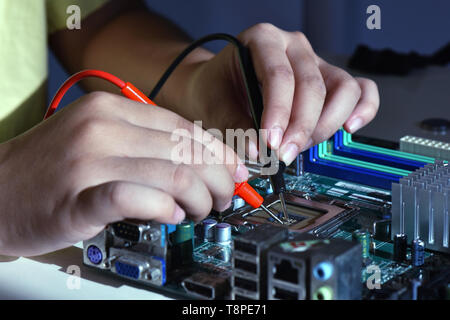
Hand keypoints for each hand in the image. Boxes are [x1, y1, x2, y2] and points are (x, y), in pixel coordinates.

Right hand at [0, 92, 247, 255]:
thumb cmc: (52, 168)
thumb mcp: (98, 136)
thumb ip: (146, 143)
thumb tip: (201, 161)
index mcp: (112, 109)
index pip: (185, 127)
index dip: (219, 152)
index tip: (236, 171)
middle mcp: (102, 128)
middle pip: (186, 151)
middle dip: (219, 179)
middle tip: (224, 197)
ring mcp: (89, 161)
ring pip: (174, 175)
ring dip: (199, 198)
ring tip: (200, 211)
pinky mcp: (79, 197)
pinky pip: (138, 198)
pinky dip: (165, 209)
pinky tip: (171, 215)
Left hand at [184, 23, 378, 164]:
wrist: (216, 86)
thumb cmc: (215, 91)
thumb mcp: (215, 107)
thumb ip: (236, 127)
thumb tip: (258, 151)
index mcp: (262, 39)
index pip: (279, 75)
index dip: (279, 113)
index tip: (272, 143)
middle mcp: (293, 46)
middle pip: (313, 86)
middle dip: (301, 127)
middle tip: (285, 155)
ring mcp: (315, 61)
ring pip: (342, 88)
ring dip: (326, 125)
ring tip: (301, 146)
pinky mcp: (329, 79)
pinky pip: (359, 89)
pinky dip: (362, 109)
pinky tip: (348, 128)